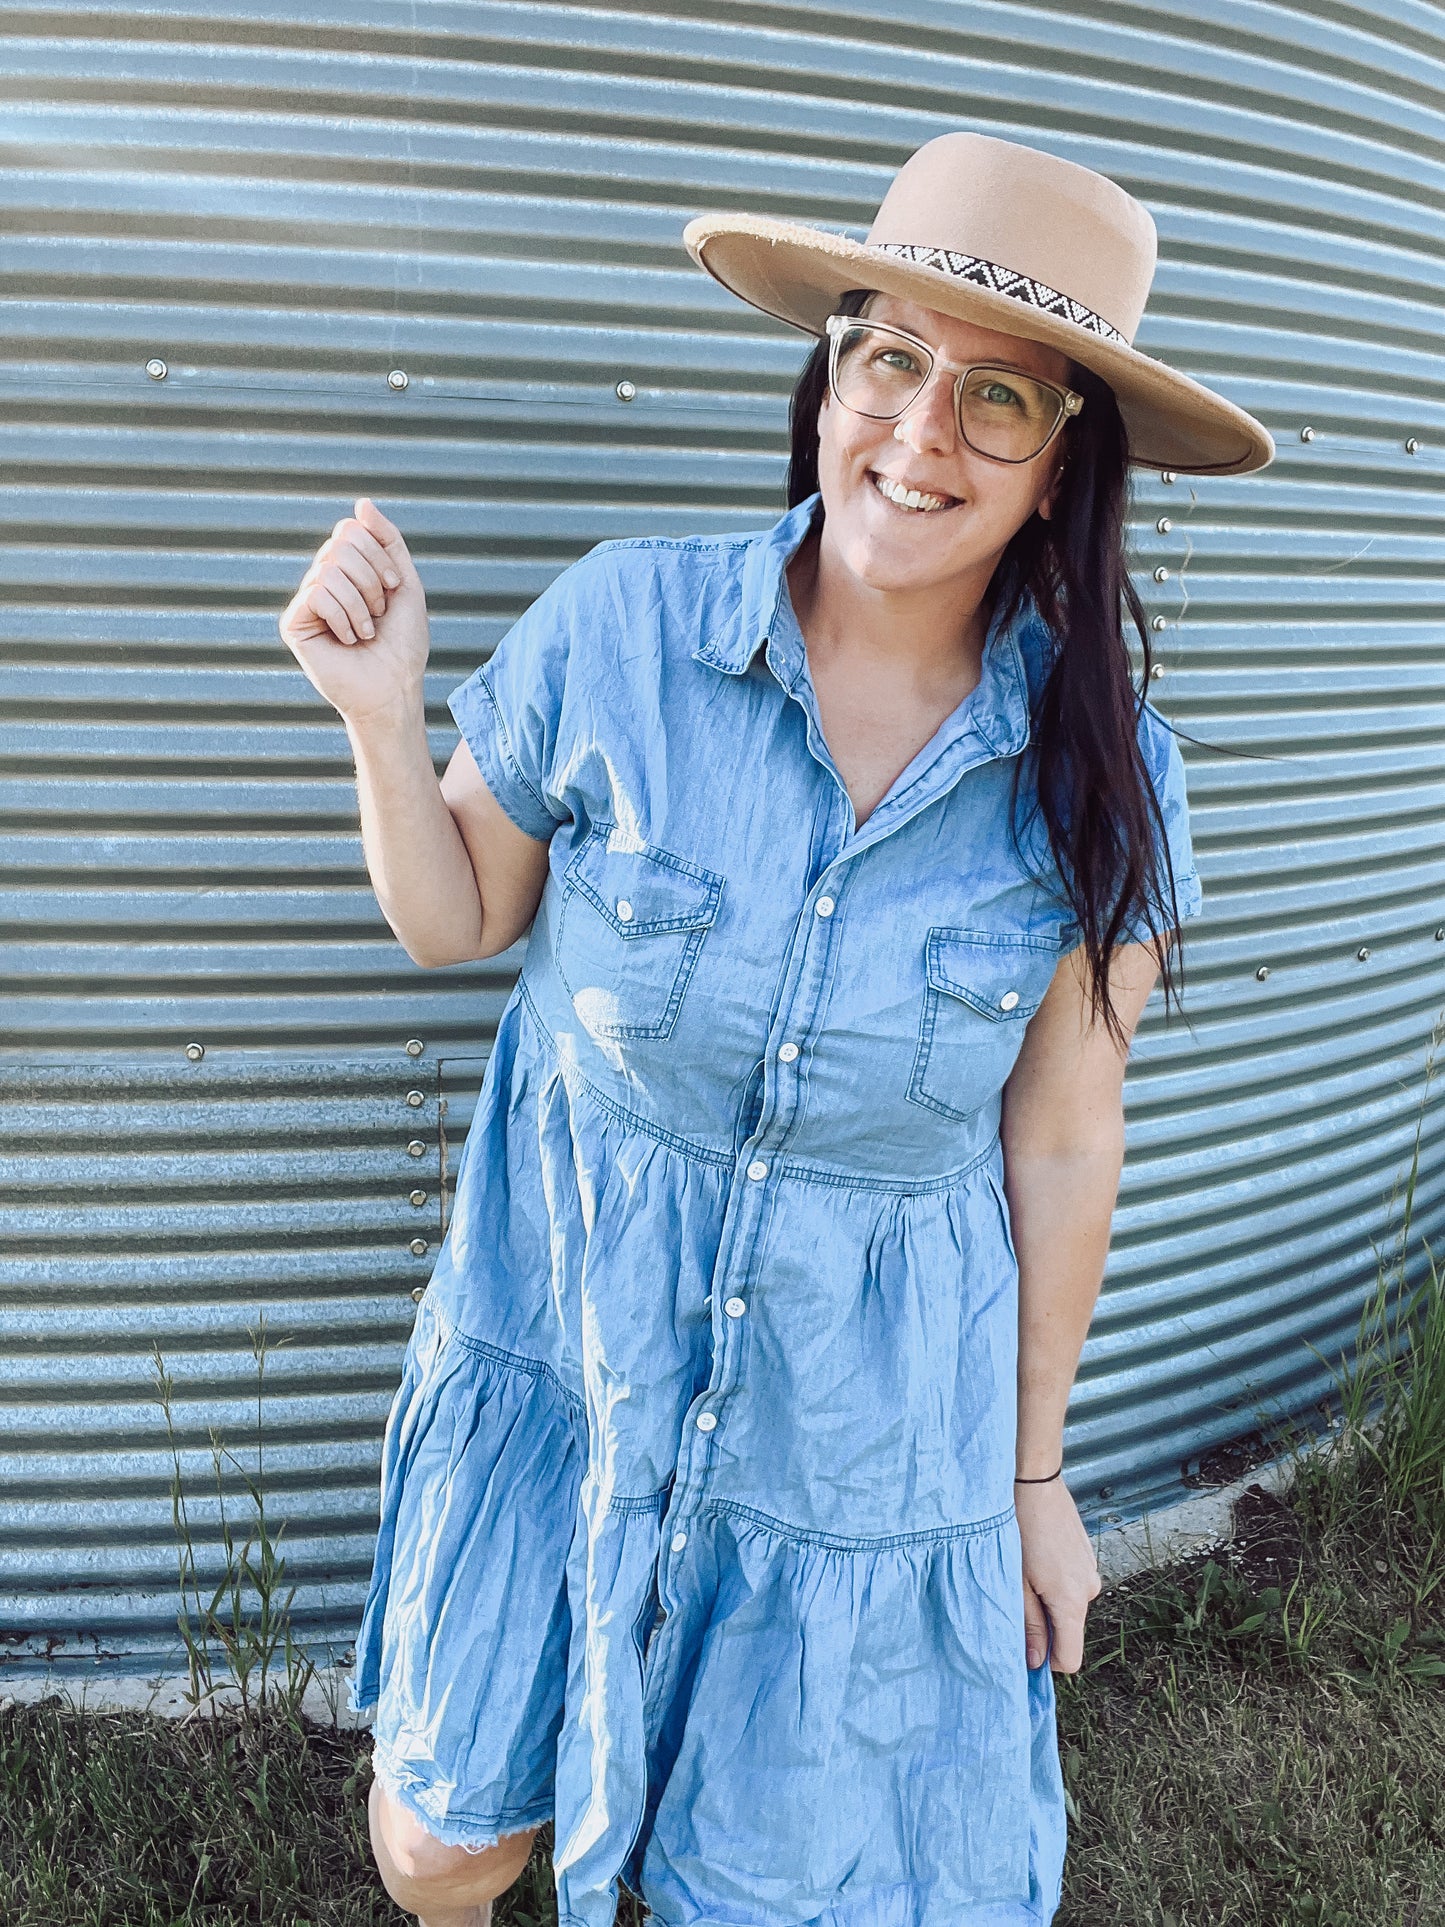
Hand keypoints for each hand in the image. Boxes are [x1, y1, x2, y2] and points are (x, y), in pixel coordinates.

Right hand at [278, 497, 429, 724]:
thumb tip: (361, 503)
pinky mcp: (293, 623)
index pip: (350, 530)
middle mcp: (323, 581)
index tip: (394, 587)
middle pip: (339, 543)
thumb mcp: (405, 583)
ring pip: (328, 568)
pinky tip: (347, 640)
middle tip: (379, 613)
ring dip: (360, 603)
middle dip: (371, 579)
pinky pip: (315, 592)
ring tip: (366, 632)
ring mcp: (306, 602)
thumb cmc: (403, 644)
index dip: (378, 555)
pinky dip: (342, 616)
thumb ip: (387, 540)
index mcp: (348, 570)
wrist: (395, 688)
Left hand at [1015, 1476, 1101, 1672]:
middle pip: (1068, 1631)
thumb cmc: (1021, 1530)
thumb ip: (1029, 1626)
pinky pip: (1072, 1583)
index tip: (1025, 1648)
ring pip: (1068, 1605)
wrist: (1035, 1484)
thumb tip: (1035, 1663)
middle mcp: (1089, 1590)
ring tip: (1026, 1569)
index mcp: (1072, 1602)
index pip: (1070, 1659)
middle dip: (1044, 1624)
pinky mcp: (1087, 1557)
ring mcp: (1091, 1571)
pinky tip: (1037, 1556)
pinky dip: (1056, 1580)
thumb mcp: (1017, 1583)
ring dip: (1048, 1599)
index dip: (1047, 1661)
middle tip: (1018, 1595)